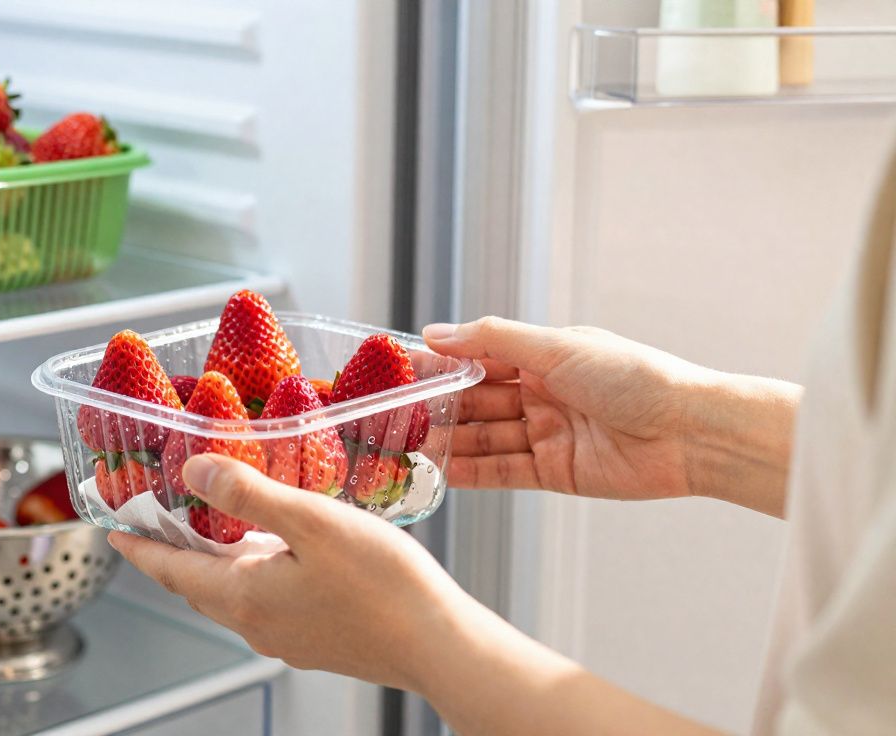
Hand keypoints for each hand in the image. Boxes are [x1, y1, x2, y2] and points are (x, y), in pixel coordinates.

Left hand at [109, 454, 469, 691]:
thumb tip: (194, 472)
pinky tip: (275, 553)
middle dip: (172, 553)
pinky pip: (265, 603)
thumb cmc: (384, 586)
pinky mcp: (316, 640)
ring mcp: (287, 638)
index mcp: (244, 597)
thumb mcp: (312, 523)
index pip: (171, 570)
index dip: (140, 547)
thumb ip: (249, 494)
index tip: (113, 530)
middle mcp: (257, 625)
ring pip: (232, 594)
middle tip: (157, 522)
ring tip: (211, 527)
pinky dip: (251, 574)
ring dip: (214, 562)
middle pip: (197, 585)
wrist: (439, 646)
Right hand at [424, 317, 799, 515]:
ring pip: (483, 437)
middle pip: (475, 401)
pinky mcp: (553, 472)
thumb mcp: (557, 347)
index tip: (396, 370)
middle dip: (435, 407)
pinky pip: (502, 471)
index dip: (437, 364)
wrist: (690, 433)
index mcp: (543, 356)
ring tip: (405, 446)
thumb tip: (435, 333)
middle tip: (389, 416)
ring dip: (447, 441)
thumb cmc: (634, 377)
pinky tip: (440, 471)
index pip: (476, 358)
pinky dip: (471, 472)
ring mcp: (546, 433)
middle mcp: (540, 393)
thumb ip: (492, 340)